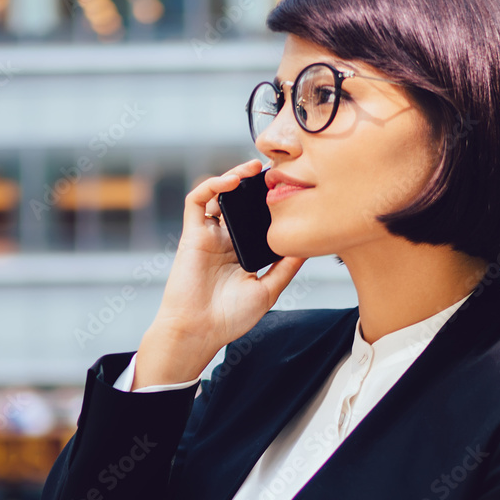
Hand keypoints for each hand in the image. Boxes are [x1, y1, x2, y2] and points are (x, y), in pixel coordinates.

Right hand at [134, 159, 307, 388]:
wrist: (200, 331)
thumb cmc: (230, 317)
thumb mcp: (268, 290)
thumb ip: (286, 267)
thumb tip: (308, 246)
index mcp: (243, 252)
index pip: (258, 219)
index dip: (270, 204)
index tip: (291, 190)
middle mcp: (226, 240)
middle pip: (240, 203)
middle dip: (255, 184)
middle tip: (275, 171)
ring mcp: (209, 236)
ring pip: (219, 195)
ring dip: (234, 176)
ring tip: (254, 168)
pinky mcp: (192, 234)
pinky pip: (196, 201)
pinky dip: (211, 185)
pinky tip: (231, 181)